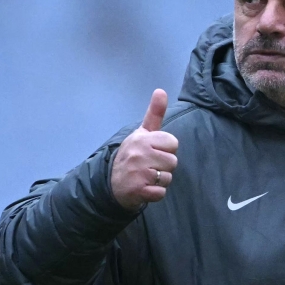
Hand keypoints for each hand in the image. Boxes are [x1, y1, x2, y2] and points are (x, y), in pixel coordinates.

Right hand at [111, 89, 178, 210]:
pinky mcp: (138, 190)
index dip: (166, 149)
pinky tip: (145, 188)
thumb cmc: (132, 155)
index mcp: (142, 139)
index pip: (172, 143)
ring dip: (160, 181)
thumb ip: (154, 113)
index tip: (154, 151)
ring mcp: (138, 173)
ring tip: (147, 177)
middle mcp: (139, 154)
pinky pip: (161, 193)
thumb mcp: (142, 133)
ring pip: (168, 178)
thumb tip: (161, 91)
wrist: (112, 183)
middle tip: (150, 166)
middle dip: (164, 166)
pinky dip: (155, 194)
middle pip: (173, 161)